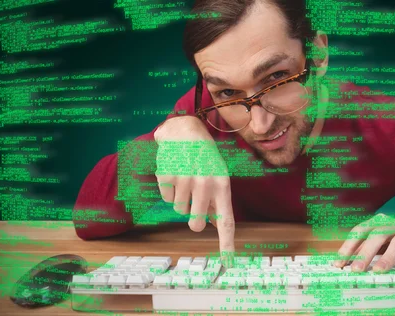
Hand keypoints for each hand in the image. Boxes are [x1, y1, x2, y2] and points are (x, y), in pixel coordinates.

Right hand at [154, 116, 234, 262]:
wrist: (185, 131)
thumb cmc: (205, 158)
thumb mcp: (218, 176)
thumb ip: (218, 201)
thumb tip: (219, 227)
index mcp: (223, 185)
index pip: (226, 221)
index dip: (226, 244)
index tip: (227, 262)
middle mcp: (205, 184)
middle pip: (195, 223)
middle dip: (193, 218)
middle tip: (194, 201)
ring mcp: (185, 180)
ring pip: (179, 210)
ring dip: (181, 199)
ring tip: (186, 179)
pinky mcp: (167, 176)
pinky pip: (166, 198)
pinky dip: (169, 189)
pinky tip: (175, 173)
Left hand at [334, 213, 394, 273]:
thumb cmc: (393, 236)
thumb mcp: (376, 238)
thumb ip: (362, 248)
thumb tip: (342, 262)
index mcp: (378, 222)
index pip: (359, 231)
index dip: (348, 246)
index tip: (339, 263)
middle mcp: (393, 224)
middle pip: (377, 235)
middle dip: (365, 253)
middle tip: (356, 269)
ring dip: (389, 256)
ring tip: (380, 271)